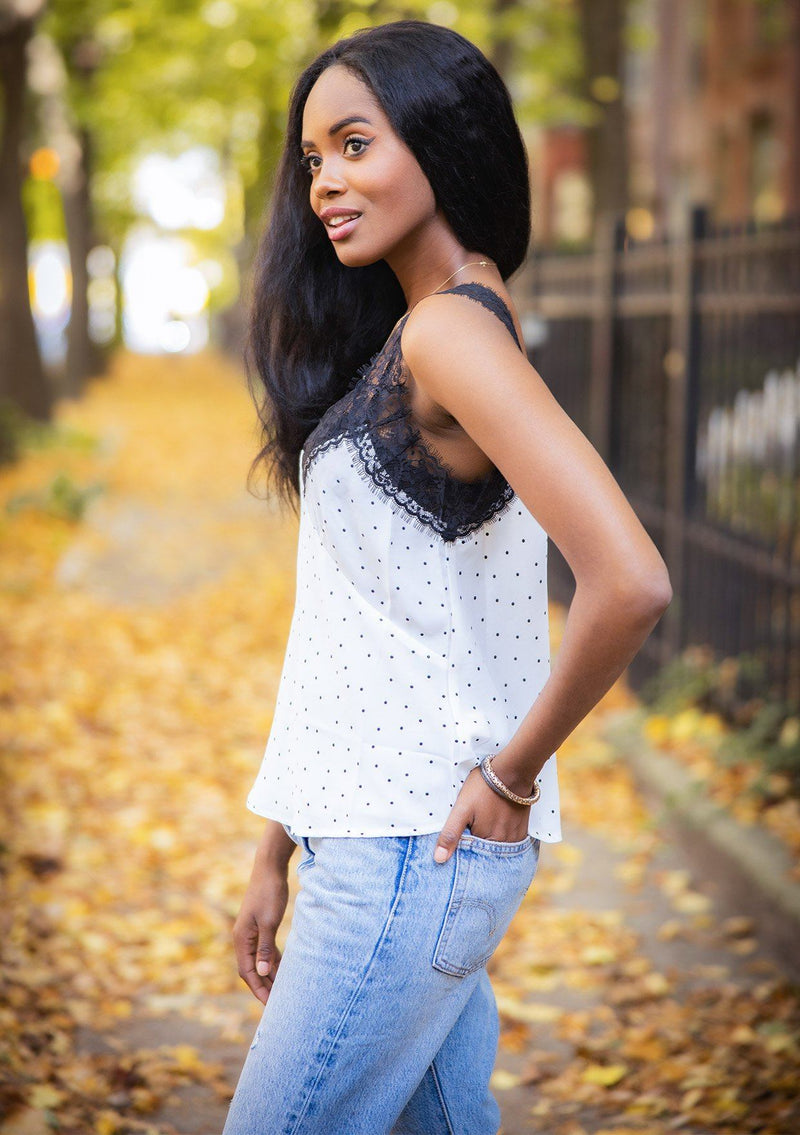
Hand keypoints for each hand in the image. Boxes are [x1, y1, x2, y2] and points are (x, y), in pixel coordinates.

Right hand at [232, 864, 289, 1003]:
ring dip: (269, 975)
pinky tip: (284, 970)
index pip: (246, 972)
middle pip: (252, 969)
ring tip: (283, 991)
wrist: (270, 868)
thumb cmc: (269, 893)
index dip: (258, 989)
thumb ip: (265, 948)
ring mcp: (252, 933)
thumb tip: (261, 973)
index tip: (271, 1005)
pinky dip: (273, 961)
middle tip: (279, 1004)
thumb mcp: (269, 922)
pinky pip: (265, 950)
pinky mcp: (261, 927)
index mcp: (241, 938)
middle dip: (264, 986)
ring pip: (259, 961)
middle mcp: (243, 938)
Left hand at [433, 765, 530, 863]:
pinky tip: (494, 823)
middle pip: (485, 852)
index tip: (461, 835)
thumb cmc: (484, 788)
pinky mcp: (522, 830)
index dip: (462, 847)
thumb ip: (450, 834)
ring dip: (488, 840)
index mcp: (487, 842)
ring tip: (483, 822)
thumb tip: (439, 859)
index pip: (470, 856)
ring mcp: (515, 838)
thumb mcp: (462, 809)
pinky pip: (508, 841)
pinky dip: (499, 836)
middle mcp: (504, 844)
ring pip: (496, 847)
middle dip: (476, 844)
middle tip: (474, 822)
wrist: (511, 771)